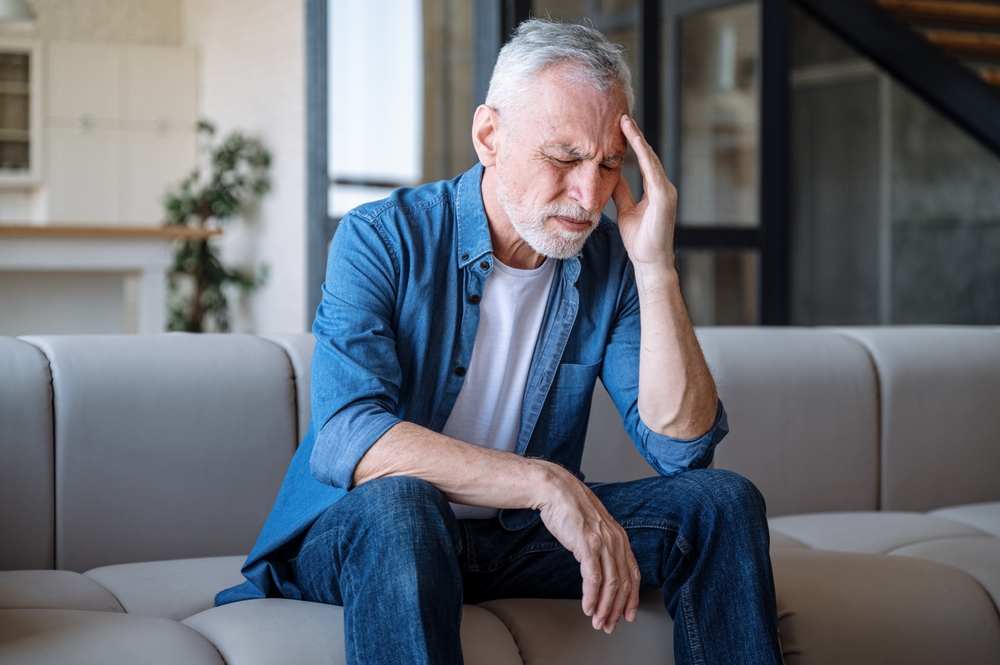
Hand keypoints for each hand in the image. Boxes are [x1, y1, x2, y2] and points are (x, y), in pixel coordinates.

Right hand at [535, 462, 640, 633]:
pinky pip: (593, 578)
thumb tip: (602, 567)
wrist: (555, 490)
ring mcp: (602, 542)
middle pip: (623, 583)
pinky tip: (587, 608)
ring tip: (597, 621)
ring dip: (604, 607)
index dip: (632, 598)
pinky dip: (591, 597)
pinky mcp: (586, 544)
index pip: (633, 574)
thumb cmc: (570, 508)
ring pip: (610, 584)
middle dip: (617, 609)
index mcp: (619, 537)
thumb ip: (602, 545)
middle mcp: (615, 541)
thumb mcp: (594, 527)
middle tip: (609, 625)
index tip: (627, 615)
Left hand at [612, 115, 677, 268]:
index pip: (643, 161)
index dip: (632, 144)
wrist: (649, 262)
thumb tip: (614, 176)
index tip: (620, 127)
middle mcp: (663, 187)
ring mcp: (665, 191)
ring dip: (638, 140)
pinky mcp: (664, 198)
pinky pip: (652, 172)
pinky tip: (635, 142)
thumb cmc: (640, 240)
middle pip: (648, 156)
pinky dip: (644, 156)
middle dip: (635, 136)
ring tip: (626, 123)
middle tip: (622, 116)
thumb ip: (623, 193)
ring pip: (651, 159)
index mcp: (655, 190)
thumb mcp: (625, 211)